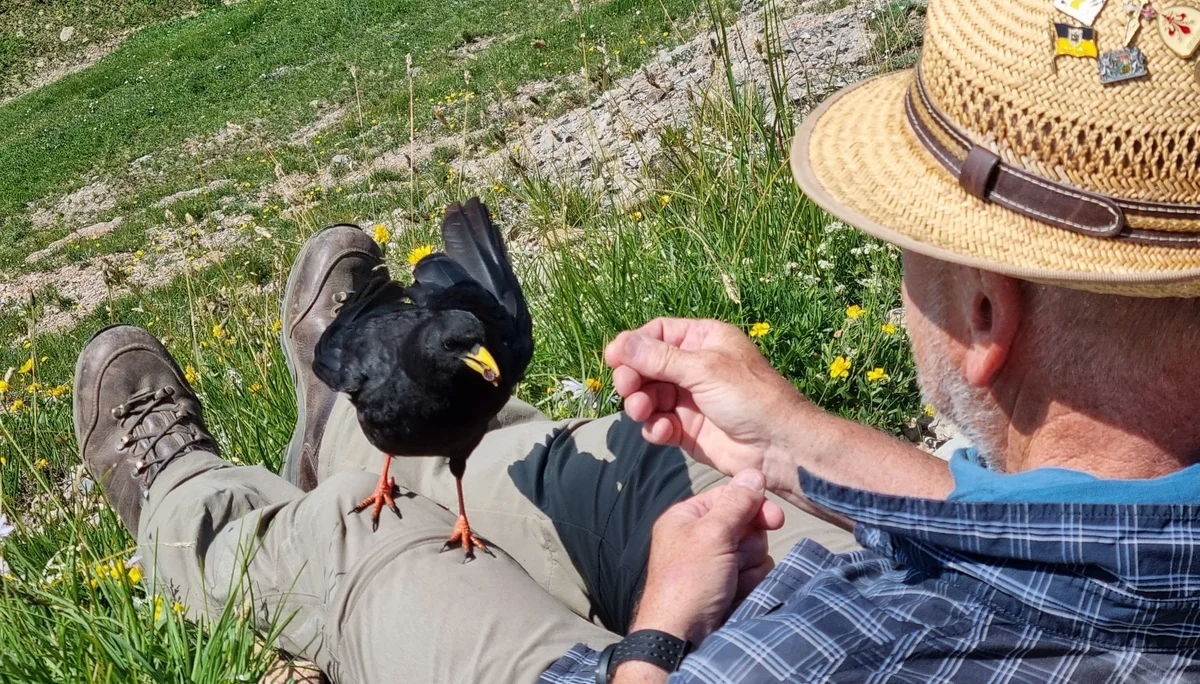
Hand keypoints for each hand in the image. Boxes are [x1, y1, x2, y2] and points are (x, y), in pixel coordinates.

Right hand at [604, 317, 813, 490]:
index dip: (634, 345)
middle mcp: (695, 366)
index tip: (614, 358)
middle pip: (647, 365)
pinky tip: (664, 432)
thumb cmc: (751, 398)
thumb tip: (620, 343)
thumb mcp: (705, 369)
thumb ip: (659, 358)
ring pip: (648, 396)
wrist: (779, 447)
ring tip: (642, 412)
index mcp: (704, 340)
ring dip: (640, 404)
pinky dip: (655, 427)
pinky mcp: (687, 429)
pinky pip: (658, 423)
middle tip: (627, 389)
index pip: (658, 333)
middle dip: (634, 377)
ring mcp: (690, 399)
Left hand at [630, 469, 783, 644]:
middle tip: (735, 559)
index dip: (753, 506)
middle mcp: (702, 538)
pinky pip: (757, 574)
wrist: (684, 639)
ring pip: (756, 551)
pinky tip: (736, 595)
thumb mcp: (711, 534)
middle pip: (748, 525)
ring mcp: (717, 564)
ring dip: (750, 567)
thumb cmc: (688, 583)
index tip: (773, 518)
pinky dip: (751, 584)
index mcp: (688, 518)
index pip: (730, 497)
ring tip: (729, 582)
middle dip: (748, 544)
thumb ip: (736, 502)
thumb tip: (754, 473)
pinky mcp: (730, 586)